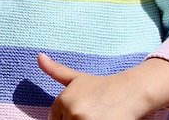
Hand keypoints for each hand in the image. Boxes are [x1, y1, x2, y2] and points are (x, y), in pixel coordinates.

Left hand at [38, 53, 168, 119]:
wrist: (130, 92)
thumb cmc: (102, 86)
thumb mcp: (78, 78)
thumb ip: (56, 70)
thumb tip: (38, 56)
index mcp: (64, 100)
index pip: (54, 119)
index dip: (67, 117)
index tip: (81, 111)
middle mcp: (73, 112)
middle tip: (89, 113)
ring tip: (96, 115)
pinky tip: (102, 118)